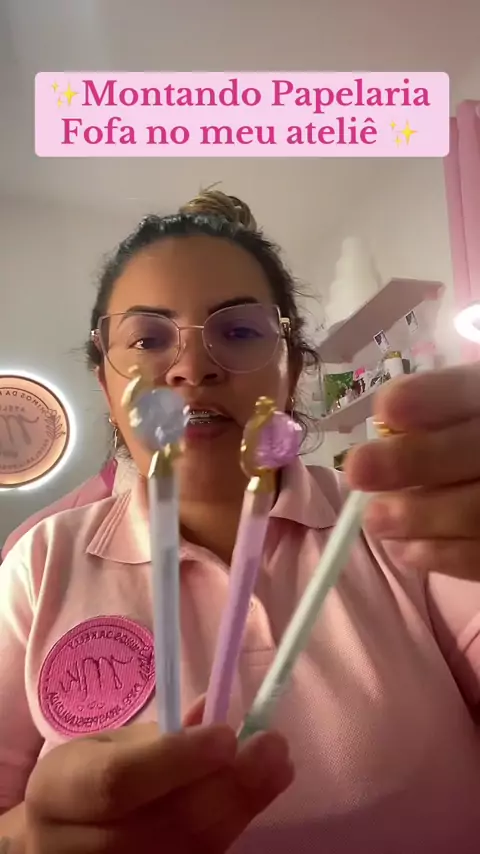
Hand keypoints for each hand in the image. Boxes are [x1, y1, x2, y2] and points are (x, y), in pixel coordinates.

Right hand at [24, 705, 292, 853]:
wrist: (56, 844)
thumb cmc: (85, 781)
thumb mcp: (105, 746)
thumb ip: (158, 734)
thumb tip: (210, 709)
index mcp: (60, 792)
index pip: (118, 782)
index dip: (175, 760)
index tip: (226, 734)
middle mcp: (79, 847)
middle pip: (165, 824)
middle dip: (228, 785)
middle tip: (274, 747)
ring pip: (189, 850)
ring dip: (242, 806)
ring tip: (277, 766)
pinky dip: (232, 826)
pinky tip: (256, 794)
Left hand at [345, 363, 479, 579]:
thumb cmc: (464, 444)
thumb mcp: (459, 412)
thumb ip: (432, 412)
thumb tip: (384, 423)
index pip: (471, 392)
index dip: (432, 399)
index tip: (386, 409)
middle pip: (475, 450)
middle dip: (412, 461)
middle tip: (357, 470)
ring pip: (476, 512)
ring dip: (417, 517)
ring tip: (374, 519)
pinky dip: (439, 556)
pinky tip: (404, 549)